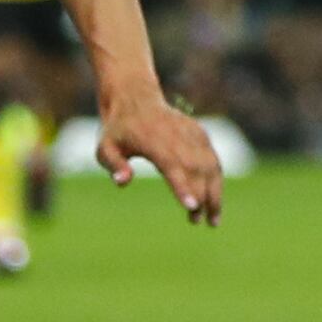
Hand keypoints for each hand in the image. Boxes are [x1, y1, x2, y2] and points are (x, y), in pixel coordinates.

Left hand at [98, 92, 225, 225]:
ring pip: (211, 166)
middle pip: (197, 169)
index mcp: (153, 140)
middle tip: (197, 222)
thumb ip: (113, 165)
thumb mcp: (105, 147)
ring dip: (214, 193)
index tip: (192, 207)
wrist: (137, 99)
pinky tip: (213, 200)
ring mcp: (191, 133)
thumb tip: (123, 182)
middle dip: (202, 197)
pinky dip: (216, 180)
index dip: (183, 187)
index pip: (172, 165)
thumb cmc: (118, 130)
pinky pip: (213, 160)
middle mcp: (177, 135)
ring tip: (212, 220)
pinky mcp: (200, 134)